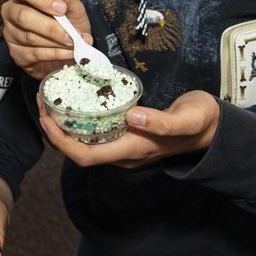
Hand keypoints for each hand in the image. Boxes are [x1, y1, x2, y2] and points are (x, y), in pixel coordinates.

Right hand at [0, 0, 90, 79]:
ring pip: (30, 37)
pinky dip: (56, 54)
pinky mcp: (17, 55)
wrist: (71, 50)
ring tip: (75, 43)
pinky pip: (35, 54)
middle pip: (23, 16)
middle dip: (50, 26)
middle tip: (72, 33)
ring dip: (57, 42)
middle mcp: (11, 12)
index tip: (62, 8)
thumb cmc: (70, 23)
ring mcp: (11, 35)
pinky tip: (69, 53)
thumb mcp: (73, 8)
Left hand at [38, 90, 220, 168]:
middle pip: (78, 150)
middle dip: (55, 130)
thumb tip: (132, 116)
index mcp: (132, 151)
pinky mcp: (126, 134)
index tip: (46, 119)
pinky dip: (79, 118)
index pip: (85, 156)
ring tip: (52, 99)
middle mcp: (123, 153)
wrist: (213, 128)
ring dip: (64, 125)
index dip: (61, 142)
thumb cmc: (200, 122)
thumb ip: (162, 121)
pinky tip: (75, 99)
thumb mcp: (187, 118)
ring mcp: (124, 145)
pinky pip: (94, 132)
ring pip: (84, 142)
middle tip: (42, 101)